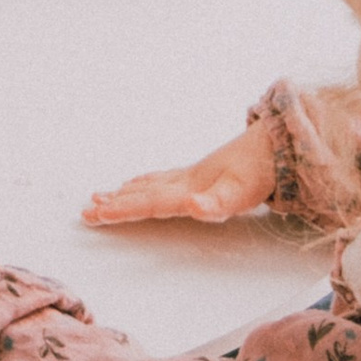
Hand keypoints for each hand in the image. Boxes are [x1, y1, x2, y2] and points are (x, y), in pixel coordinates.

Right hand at [83, 119, 274, 230]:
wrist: (275, 146)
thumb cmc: (257, 174)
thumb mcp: (240, 193)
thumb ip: (215, 203)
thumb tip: (191, 206)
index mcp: (189, 188)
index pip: (149, 202)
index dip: (123, 209)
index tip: (96, 214)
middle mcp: (184, 181)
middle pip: (142, 194)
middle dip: (113, 204)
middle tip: (85, 211)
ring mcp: (190, 176)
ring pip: (148, 185)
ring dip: (123, 193)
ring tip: (98, 197)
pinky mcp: (198, 175)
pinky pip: (160, 180)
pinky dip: (142, 183)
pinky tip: (136, 182)